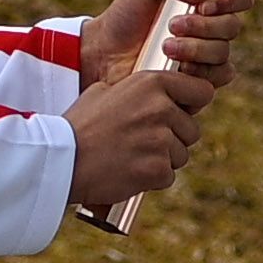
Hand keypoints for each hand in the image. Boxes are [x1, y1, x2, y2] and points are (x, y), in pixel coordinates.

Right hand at [66, 61, 213, 214]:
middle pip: (192, 130)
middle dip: (173, 138)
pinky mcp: (158, 169)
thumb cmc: (79, 125)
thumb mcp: (102, 92)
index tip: (183, 112)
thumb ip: (134, 90)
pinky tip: (128, 171)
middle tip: (141, 142)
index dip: (193, 103)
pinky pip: (168, 176)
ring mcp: (161, 140)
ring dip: (162, 159)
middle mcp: (161, 109)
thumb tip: (154, 94)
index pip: (201, 91)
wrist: (61, 160)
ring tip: (130, 157)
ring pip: (181, 155)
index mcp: (151, 84)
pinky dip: (151, 178)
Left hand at [86, 0, 243, 93]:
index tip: (206, 3)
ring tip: (166, 46)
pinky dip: (198, 71)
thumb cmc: (125, 14)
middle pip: (233, 27)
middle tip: (173, 25)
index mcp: (206, 0)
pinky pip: (217, 78)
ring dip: (195, 49)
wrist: (105, 52)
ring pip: (224, 53)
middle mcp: (212, 28)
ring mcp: (207, 56)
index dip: (231, 0)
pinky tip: (174, 68)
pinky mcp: (199, 82)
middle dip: (204, 26)